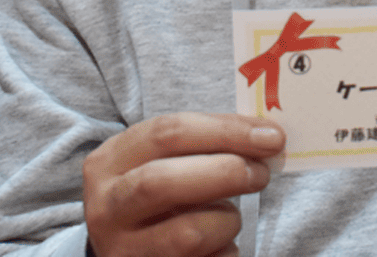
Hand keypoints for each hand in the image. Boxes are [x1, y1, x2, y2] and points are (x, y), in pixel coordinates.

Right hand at [83, 112, 284, 256]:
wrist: (125, 244)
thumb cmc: (157, 189)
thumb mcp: (162, 159)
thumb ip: (204, 143)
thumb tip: (266, 137)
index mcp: (109, 162)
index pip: (168, 133)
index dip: (225, 131)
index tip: (271, 136)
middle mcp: (106, 208)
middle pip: (164, 182)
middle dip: (225, 173)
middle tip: (261, 173)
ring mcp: (120, 251)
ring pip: (187, 234)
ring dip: (227, 220)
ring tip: (232, 215)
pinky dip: (225, 253)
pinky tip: (222, 245)